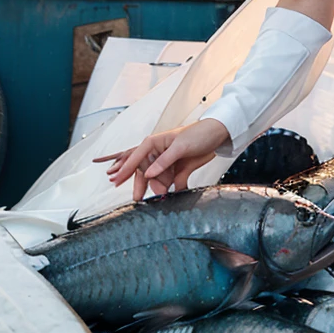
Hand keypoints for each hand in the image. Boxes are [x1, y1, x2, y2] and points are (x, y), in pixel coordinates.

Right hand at [93, 119, 231, 201]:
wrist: (218, 135)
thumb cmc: (198, 134)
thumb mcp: (180, 146)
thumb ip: (164, 161)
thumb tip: (148, 174)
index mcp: (154, 143)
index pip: (135, 157)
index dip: (124, 169)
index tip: (115, 180)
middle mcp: (158, 153)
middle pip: (143, 172)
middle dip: (142, 184)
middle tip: (138, 198)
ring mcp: (167, 163)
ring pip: (156, 180)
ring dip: (159, 187)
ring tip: (164, 191)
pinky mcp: (177, 171)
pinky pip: (169, 184)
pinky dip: (170, 189)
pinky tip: (172, 191)